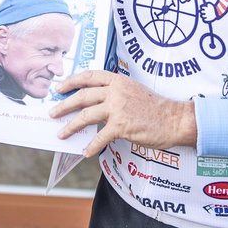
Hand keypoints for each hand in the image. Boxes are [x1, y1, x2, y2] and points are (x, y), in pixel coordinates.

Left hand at [49, 70, 196, 156]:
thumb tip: (94, 103)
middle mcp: (115, 91)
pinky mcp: (121, 126)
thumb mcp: (133, 90)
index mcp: (118, 80)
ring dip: (71, 126)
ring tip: (61, 133)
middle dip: (64, 105)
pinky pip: (100, 137)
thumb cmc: (155, 107)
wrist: (174, 119)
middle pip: (82, 96)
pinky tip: (85, 151)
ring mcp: (117, 108)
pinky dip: (91, 146)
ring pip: (86, 115)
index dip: (71, 81)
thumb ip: (114, 93)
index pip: (89, 76)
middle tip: (53, 112)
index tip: (59, 87)